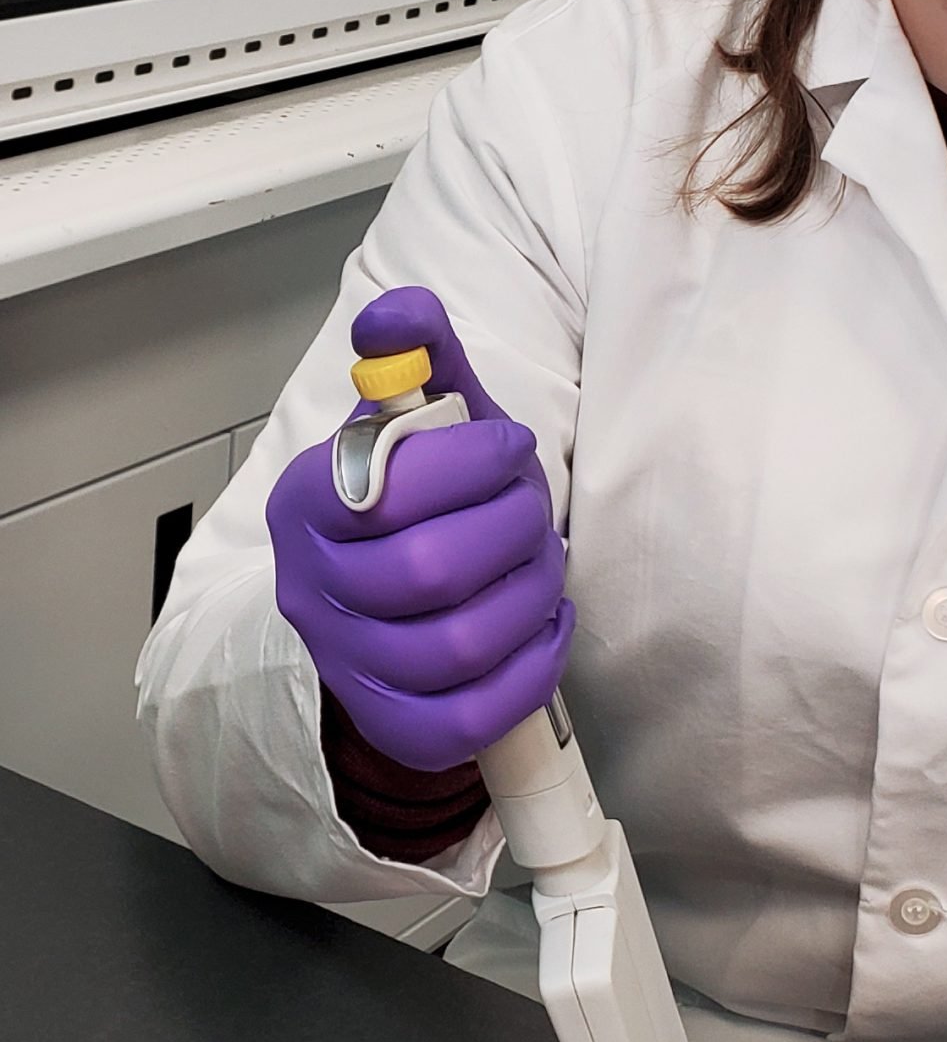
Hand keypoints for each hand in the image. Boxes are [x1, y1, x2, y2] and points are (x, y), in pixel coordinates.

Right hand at [267, 286, 572, 772]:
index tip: (507, 448)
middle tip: (533, 510)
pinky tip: (546, 623)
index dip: (469, 465)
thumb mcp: (423, 415)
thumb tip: (397, 317)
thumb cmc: (423, 499)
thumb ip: (417, 352)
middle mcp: (311, 590)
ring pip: (459, 645)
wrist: (395, 602)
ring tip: (542, 564)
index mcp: (306, 502)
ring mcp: (348, 667)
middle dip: (512, 530)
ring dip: (530, 595)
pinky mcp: (396, 724)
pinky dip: (531, 667)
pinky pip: (473, 715)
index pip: (387, 489)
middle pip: (430, 571)